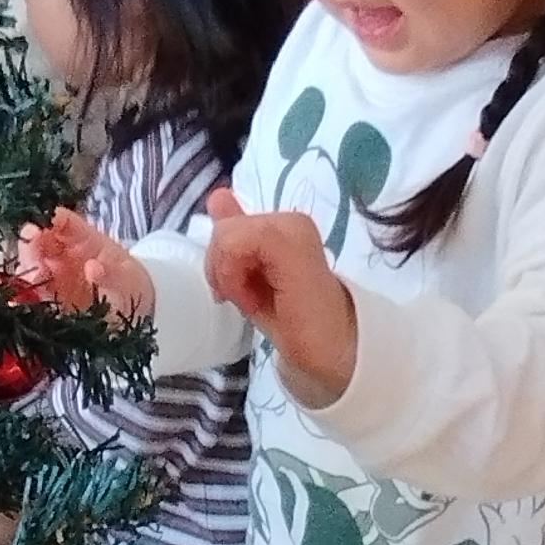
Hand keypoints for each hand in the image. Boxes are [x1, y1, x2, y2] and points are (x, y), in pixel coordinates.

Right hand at [15, 208, 151, 320]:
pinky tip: (22, 299)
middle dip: (30, 244)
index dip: (48, 220)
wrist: (135, 311)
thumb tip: (93, 268)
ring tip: (33, 279)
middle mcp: (63, 253)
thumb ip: (113, 274)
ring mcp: (53, 274)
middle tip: (32, 255)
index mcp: (84, 238)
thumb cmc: (132, 286)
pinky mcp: (47, 297)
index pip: (62, 221)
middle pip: (38, 240)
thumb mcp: (129, 279)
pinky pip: (30, 292)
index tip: (38, 227)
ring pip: (30, 264)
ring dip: (26, 269)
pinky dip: (23, 294)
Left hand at [202, 188, 356, 403]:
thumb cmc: (291, 319)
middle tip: (242, 297)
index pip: (225, 225)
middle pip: (223, 229)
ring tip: (251, 299)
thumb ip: (235, 236)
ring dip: (228, 275)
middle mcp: (290, 219)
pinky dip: (235, 275)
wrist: (327, 349)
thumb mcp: (250, 276)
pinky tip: (252, 298)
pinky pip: (241, 241)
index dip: (217, 260)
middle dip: (220, 269)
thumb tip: (218, 195)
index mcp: (280, 225)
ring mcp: (294, 228)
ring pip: (228, 234)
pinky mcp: (294, 241)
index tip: (231, 291)